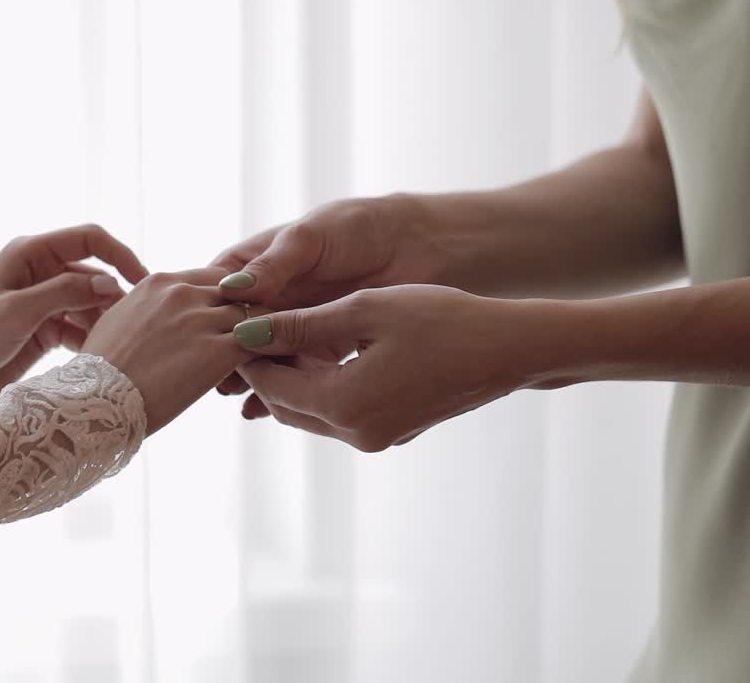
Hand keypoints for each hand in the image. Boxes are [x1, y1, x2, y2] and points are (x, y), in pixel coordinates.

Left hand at [0, 224, 148, 400]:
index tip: (143, 280)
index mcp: (30, 253)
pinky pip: (80, 326)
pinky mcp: (46, 327)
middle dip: (114, 298)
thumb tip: (111, 284)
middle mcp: (41, 271)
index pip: (89, 238)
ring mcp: (44, 300)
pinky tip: (98, 355)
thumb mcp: (17, 313)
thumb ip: (64, 293)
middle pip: (94, 275)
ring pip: (90, 304)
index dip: (120, 254)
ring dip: (104, 322)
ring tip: (115, 345)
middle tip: (131, 327)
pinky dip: (91, 338)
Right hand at [83, 268, 261, 434]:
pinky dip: (265, 355)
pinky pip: (259, 342)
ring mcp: (201, 319)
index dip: (226, 302)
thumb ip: (144, 310)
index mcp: (160, 282)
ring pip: (254, 314)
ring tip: (264, 359)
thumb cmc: (99, 375)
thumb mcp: (116, 323)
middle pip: (239, 293)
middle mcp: (183, 292)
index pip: (214, 279)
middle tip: (256, 341)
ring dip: (261, 335)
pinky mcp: (218, 350)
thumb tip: (152, 317)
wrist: (95, 403)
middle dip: (248, 314)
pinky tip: (262, 373)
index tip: (228, 326)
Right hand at [210, 194, 442, 401]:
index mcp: (256, 265)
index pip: (219, 294)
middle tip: (220, 383)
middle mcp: (271, 297)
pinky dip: (284, 389)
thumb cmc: (356, 227)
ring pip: (266, 356)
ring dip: (254, 379)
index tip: (203, 343)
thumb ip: (273, 265)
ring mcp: (295, 323)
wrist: (414, 244)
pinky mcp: (322, 345)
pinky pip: (297, 371)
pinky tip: (268, 409)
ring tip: (242, 400)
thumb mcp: (308, 238)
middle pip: (239, 333)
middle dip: (229, 358)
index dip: (209, 319)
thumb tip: (233, 291)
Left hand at [231, 285, 553, 451]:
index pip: (270, 384)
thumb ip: (302, 325)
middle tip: (261, 323)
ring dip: (295, 376)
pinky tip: (327, 349)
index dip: (250, 351)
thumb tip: (247, 332)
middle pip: (285, 404)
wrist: (508, 349)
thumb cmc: (441, 319)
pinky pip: (339, 413)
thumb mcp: (365, 310)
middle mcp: (354, 433)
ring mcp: (374, 438)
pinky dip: (323, 386)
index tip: (241, 316)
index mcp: (344, 404)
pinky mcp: (390, 432)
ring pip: (310, 411)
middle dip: (268, 367)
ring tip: (292, 330)